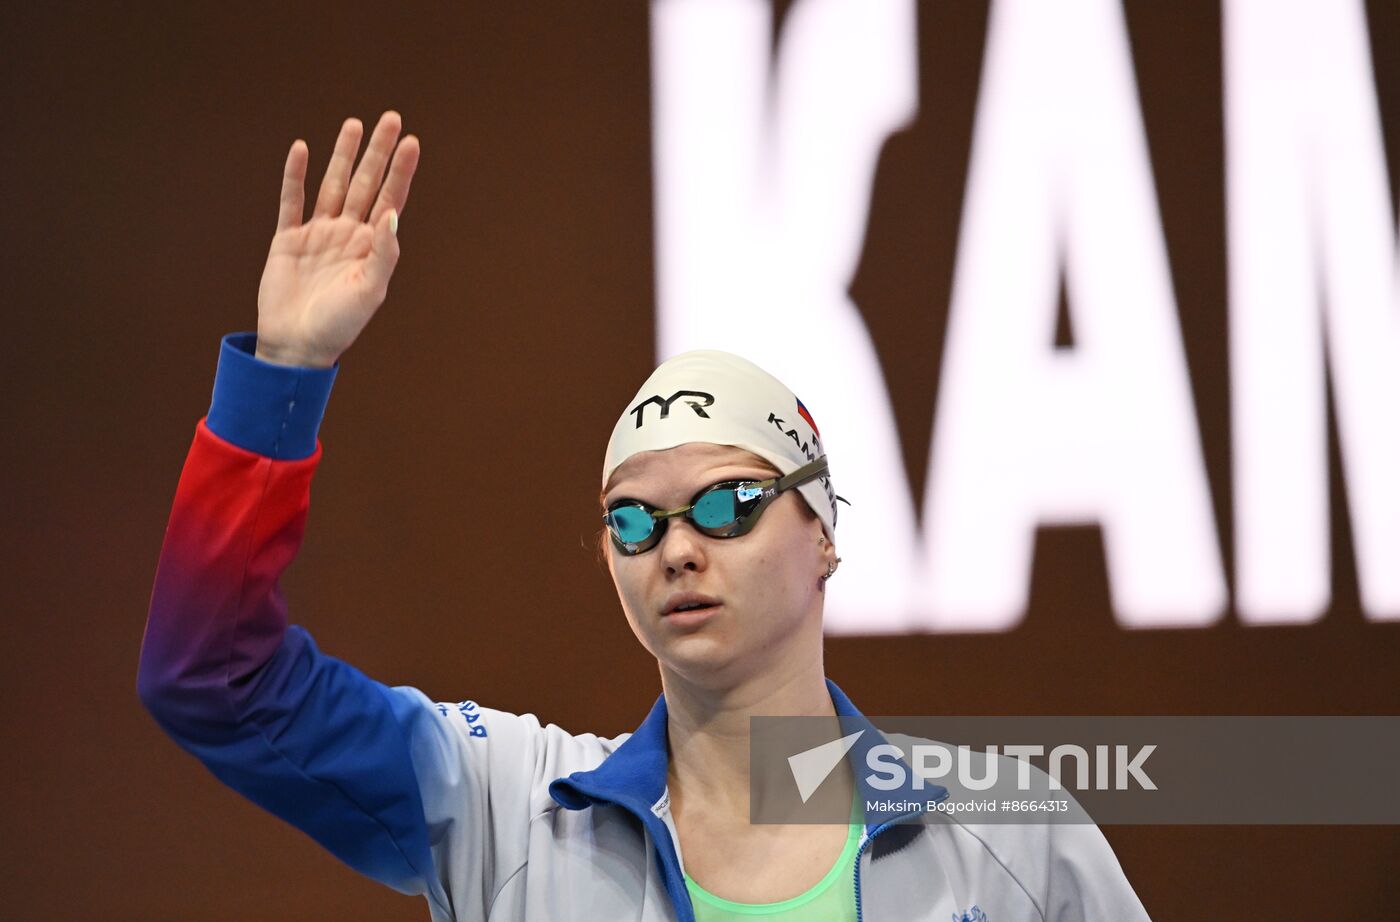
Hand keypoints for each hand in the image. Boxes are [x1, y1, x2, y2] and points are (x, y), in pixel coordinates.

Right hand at [255, 111, 420, 367]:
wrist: (298, 346)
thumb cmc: (339, 325)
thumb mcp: (369, 291)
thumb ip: (383, 253)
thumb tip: (392, 214)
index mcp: (371, 247)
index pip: (390, 199)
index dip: (400, 171)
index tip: (411, 142)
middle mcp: (347, 234)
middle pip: (366, 183)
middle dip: (377, 152)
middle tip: (390, 117)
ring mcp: (318, 234)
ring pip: (333, 185)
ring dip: (343, 155)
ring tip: (354, 124)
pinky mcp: (288, 240)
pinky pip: (292, 202)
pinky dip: (295, 176)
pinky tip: (301, 149)